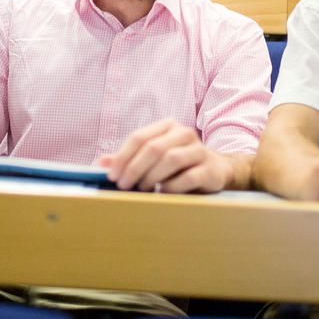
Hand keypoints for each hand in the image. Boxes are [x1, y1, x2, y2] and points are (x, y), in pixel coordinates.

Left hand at [100, 118, 233, 192]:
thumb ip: (129, 158)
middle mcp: (184, 133)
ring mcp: (199, 150)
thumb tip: (102, 163)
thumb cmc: (178, 164)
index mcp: (168, 126)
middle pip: (153, 147)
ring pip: (170, 159)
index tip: (112, 175)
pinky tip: (163, 193)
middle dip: (134, 168)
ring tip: (143, 189)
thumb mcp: (154, 157)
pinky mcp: (210, 169)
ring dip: (152, 177)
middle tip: (124, 185)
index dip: (123, 156)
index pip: (139, 137)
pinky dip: (171, 187)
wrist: (216, 170)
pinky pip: (187, 177)